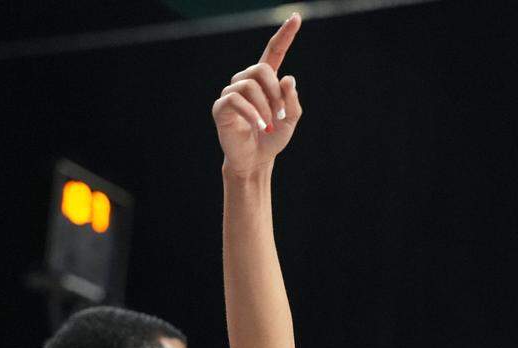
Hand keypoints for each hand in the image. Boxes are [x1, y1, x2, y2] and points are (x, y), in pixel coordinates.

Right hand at [212, 13, 302, 175]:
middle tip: (281, 114)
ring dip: (265, 106)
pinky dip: (252, 113)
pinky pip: (236, 100)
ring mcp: (231, 93)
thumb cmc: (272, 139)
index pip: (274, 52)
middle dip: (275, 91)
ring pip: (248, 84)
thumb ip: (292, 100)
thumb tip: (287, 78)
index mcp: (265, 82)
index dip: (284, 35)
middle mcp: (246, 82)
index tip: (295, 17)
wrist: (255, 161)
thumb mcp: (290, 120)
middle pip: (260, 69)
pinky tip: (260, 126)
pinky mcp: (221, 107)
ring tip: (269, 125)